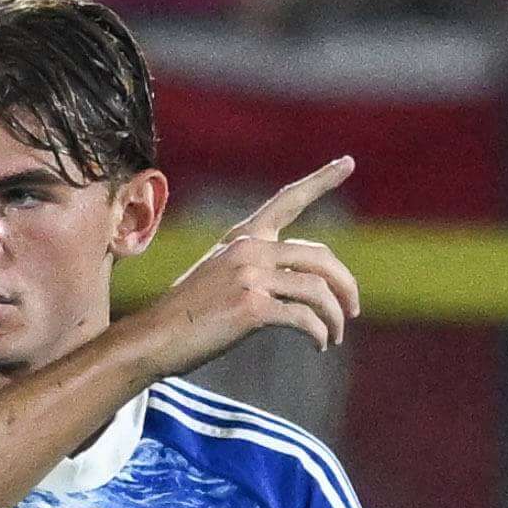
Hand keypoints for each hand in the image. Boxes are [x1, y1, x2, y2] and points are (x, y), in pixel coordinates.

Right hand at [125, 159, 362, 378]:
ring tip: (335, 336)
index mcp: (243, 237)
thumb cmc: (188, 314)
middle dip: (346, 285)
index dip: (322, 179)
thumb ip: (258, 269)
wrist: (154, 337)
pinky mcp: (252, 308)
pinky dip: (319, 333)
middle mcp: (249, 249)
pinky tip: (320, 345)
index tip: (348, 162)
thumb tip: (303, 286)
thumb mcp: (220, 275)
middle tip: (353, 310)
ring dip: (335, 317)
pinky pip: (304, 318)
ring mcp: (250, 277)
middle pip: (320, 257)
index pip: (289, 199)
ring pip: (318, 290)